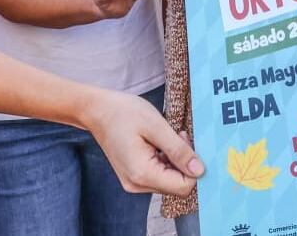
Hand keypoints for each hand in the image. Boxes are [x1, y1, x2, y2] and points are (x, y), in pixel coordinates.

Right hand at [84, 89, 204, 194]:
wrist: (96, 110)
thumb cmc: (123, 113)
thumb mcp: (156, 126)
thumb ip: (178, 150)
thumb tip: (199, 170)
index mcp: (143, 174)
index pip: (183, 187)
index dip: (192, 166)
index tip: (185, 140)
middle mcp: (137, 184)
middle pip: (176, 185)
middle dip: (183, 162)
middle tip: (177, 135)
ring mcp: (134, 182)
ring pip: (169, 180)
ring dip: (174, 160)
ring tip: (166, 136)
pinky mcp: (133, 176)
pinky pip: (158, 175)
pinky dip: (165, 161)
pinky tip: (158, 143)